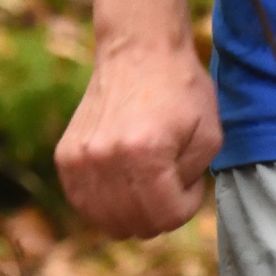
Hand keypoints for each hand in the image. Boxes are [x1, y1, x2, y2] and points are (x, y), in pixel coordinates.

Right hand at [55, 0, 221, 237]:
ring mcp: (80, 159)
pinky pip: (83, 204)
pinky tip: (124, 185)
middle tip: (170, 182)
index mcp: (146, 153)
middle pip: (135, 224)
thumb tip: (168, 208)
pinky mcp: (65, 157)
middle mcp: (106, 158)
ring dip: (133, 212)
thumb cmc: (181, 89)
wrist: (138, 50)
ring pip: (106, 221)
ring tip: (148, 183)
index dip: (186, 206)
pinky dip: (106, 205)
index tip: (190, 181)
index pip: (166, 216)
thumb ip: (193, 180)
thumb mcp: (209, 134)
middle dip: (161, 213)